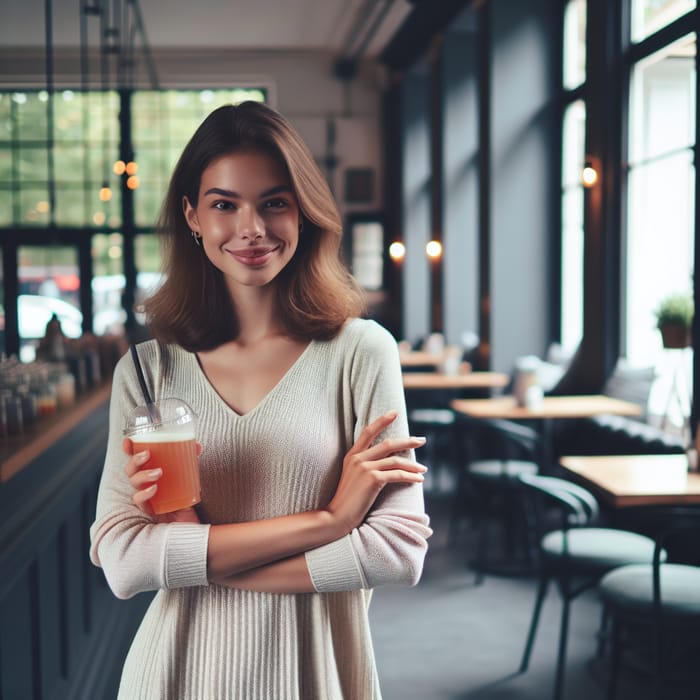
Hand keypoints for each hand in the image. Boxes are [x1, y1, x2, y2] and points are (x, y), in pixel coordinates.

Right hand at [122, 437, 201, 523]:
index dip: (129, 451)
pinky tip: (153, 489)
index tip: (128, 441)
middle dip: (135, 461)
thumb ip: (190, 465)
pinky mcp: (149, 512)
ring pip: (134, 484)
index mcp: (150, 476)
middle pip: (131, 471)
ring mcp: (146, 500)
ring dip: (143, 475)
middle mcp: (144, 486)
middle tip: (147, 454)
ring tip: (158, 472)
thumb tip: (197, 446)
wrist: (192, 530)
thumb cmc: (187, 504)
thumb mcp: (189, 482)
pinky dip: (144, 494)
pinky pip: (140, 502)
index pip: (136, 461)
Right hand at [325, 411, 426, 533]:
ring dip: (413, 464)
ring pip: (396, 460)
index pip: (368, 431)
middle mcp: (358, 458)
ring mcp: (365, 468)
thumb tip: (387, 462)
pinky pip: (397, 474)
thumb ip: (365, 466)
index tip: (395, 413)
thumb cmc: (347, 501)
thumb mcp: (353, 477)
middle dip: (408, 440)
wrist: (336, 516)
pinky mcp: (373, 479)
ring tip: (423, 469)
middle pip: (388, 443)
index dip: (382, 421)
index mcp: (352, 455)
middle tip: (421, 440)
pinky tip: (419, 479)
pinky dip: (411, 476)